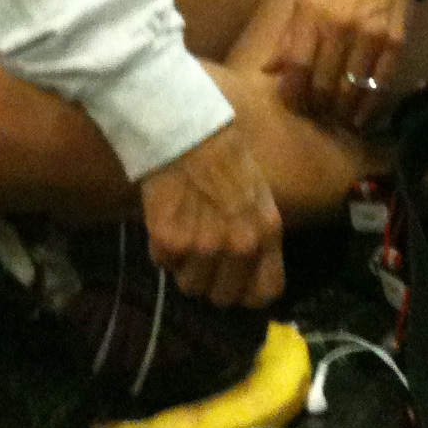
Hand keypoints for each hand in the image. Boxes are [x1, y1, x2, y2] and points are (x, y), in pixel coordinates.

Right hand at [138, 121, 283, 308]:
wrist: (187, 130)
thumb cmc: (225, 158)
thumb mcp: (259, 196)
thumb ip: (258, 236)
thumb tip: (247, 270)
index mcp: (266, 234)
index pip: (265, 293)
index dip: (246, 292)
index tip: (233, 282)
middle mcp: (238, 246)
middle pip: (222, 297)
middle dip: (210, 280)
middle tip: (201, 255)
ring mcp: (203, 245)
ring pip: (189, 286)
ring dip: (184, 266)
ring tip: (183, 233)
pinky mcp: (169, 240)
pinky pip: (162, 262)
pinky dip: (161, 247)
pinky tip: (166, 219)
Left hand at [260, 0, 414, 129]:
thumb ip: (288, 35)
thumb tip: (268, 70)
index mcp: (313, 13)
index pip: (297, 64)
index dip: (291, 91)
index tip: (290, 103)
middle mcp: (341, 26)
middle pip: (323, 82)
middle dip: (315, 104)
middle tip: (312, 113)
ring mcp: (370, 36)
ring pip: (351, 88)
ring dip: (340, 111)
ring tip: (333, 118)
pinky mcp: (394, 44)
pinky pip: (378, 85)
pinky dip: (367, 107)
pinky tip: (359, 117)